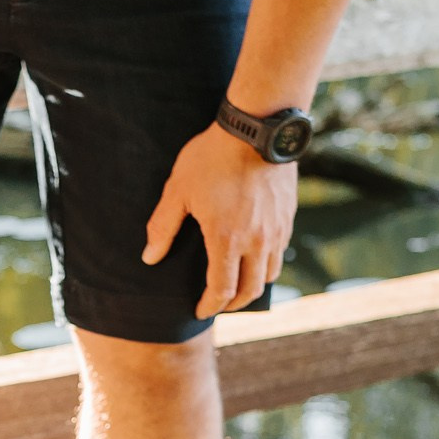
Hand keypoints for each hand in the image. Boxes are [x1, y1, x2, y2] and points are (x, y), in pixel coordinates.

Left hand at [142, 122, 299, 318]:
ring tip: (237, 285)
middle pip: (249, 290)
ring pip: (269, 274)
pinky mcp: (288, 217)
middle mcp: (256, 241)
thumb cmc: (212, 157)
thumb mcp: (178, 190)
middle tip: (218, 305)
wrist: (257, 128)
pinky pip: (280, 253)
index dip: (210, 306)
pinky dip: (266, 265)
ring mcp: (276, 231)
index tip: (200, 310)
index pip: (222, 290)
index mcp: (226, 239)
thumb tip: (150, 258)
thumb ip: (163, 228)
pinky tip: (254, 257)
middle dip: (233, 304)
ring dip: (252, 286)